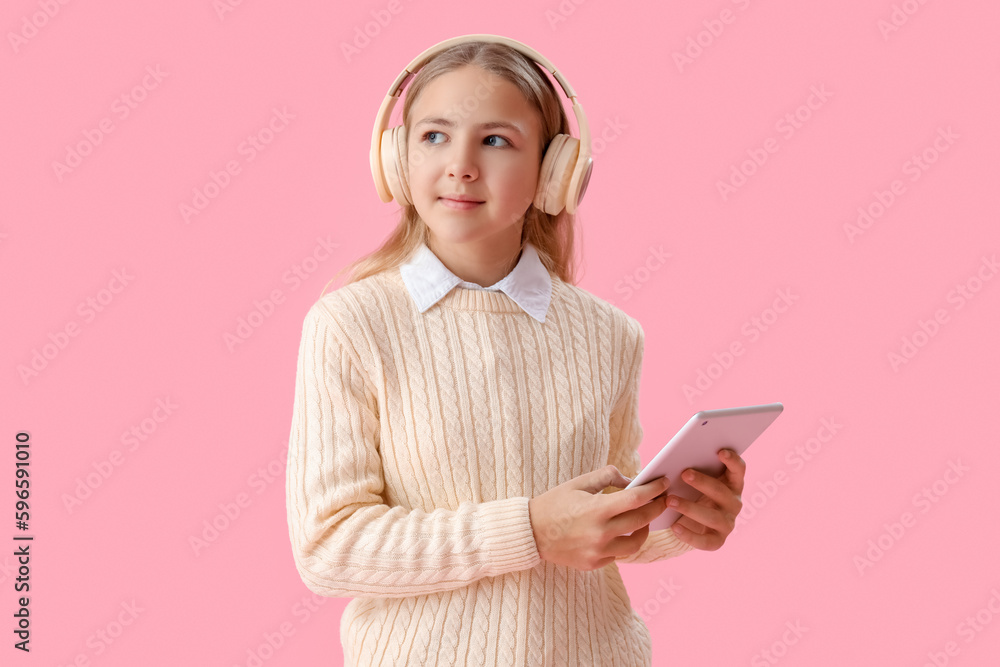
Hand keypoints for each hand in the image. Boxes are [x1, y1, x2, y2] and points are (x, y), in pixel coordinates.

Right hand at [528, 465, 671, 570]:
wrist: (530, 533)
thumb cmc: (554, 503)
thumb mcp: (579, 483)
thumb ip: (607, 477)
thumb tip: (632, 481)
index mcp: (596, 509)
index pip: (636, 499)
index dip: (654, 489)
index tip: (664, 482)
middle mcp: (600, 533)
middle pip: (642, 520)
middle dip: (657, 507)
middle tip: (663, 499)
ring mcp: (598, 552)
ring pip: (636, 543)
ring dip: (644, 529)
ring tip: (643, 519)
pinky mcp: (594, 564)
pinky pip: (619, 554)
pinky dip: (624, 542)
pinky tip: (622, 532)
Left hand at [666, 448, 745, 550]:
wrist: (689, 522)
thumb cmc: (691, 492)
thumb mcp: (693, 481)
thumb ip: (690, 470)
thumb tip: (673, 461)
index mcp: (732, 483)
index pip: (738, 470)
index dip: (732, 460)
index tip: (720, 451)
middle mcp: (734, 503)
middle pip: (721, 492)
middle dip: (702, 482)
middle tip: (683, 473)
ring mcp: (728, 522)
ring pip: (712, 516)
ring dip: (690, 507)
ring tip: (670, 500)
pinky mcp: (718, 540)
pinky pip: (706, 541)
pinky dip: (689, 535)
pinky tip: (674, 527)